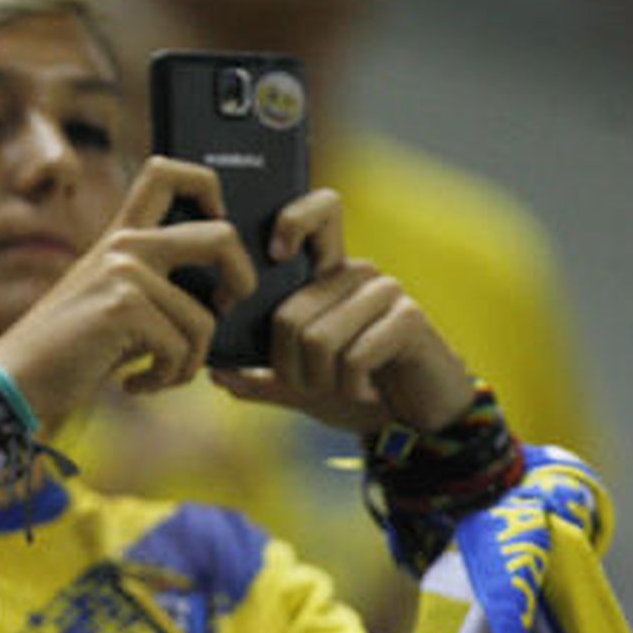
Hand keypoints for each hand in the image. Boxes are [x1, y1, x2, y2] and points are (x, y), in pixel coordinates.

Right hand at [0, 156, 256, 435]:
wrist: (18, 380)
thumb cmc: (71, 351)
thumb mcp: (115, 305)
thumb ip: (159, 289)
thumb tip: (222, 298)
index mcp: (121, 237)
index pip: (166, 172)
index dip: (208, 186)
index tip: (219, 219)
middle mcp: (124, 244)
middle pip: (221, 236)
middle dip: (242, 278)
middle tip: (226, 308)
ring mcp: (124, 271)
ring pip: (204, 317)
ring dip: (190, 361)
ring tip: (160, 374)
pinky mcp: (124, 306)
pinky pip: (181, 348)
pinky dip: (166, 377)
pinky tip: (134, 383)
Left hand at [211, 189, 474, 432]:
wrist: (417, 420)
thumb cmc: (358, 391)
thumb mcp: (301, 387)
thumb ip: (261, 378)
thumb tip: (216, 371)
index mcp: (327, 276)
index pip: (318, 212)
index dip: (293, 220)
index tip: (275, 254)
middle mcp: (356, 273)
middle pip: (290, 313)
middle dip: (291, 368)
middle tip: (314, 384)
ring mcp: (386, 292)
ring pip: (319, 338)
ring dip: (321, 382)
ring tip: (343, 387)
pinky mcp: (410, 318)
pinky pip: (354, 355)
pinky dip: (351, 386)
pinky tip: (367, 389)